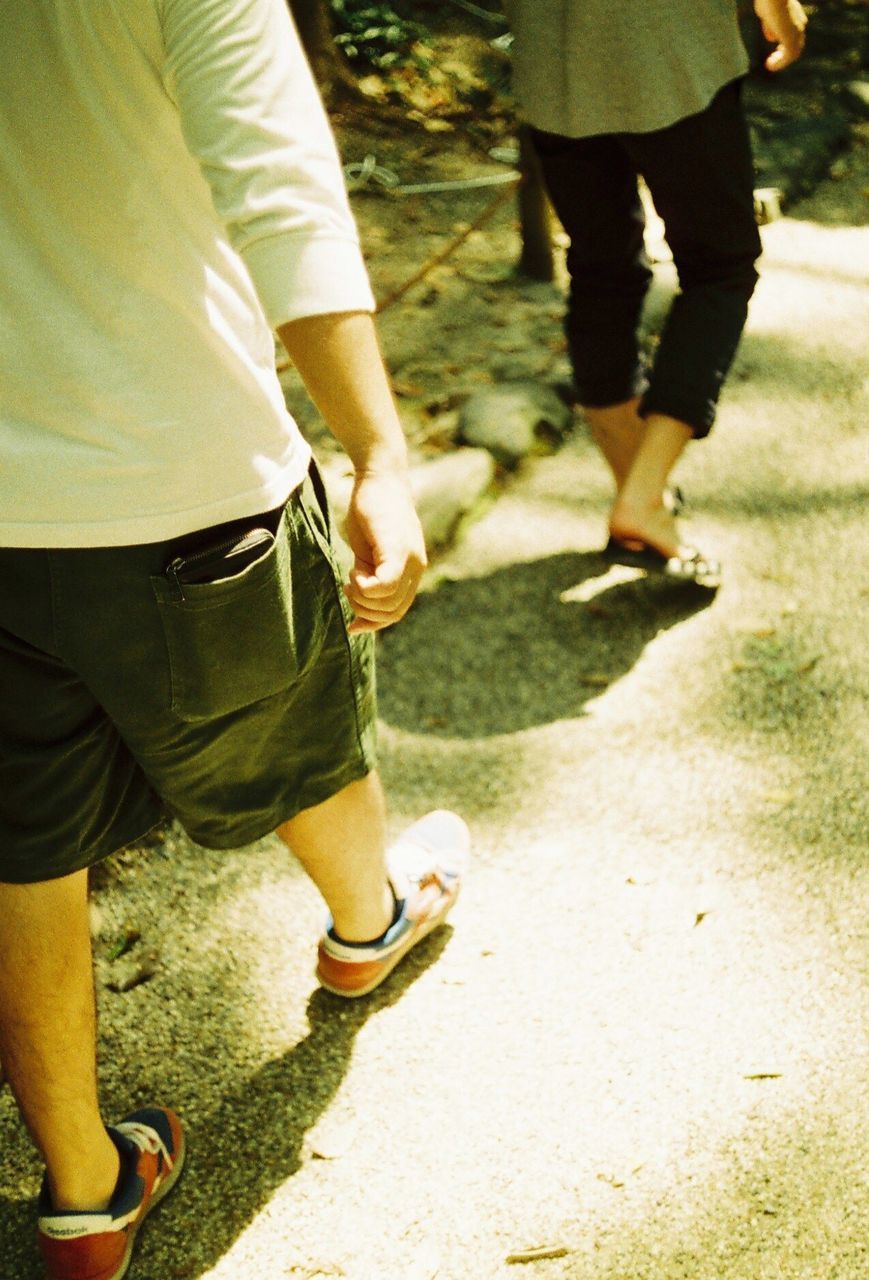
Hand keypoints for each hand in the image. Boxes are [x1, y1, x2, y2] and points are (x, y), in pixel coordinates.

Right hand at [342, 470, 426, 633]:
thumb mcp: (371, 552)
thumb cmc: (371, 513)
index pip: (397, 611)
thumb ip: (372, 575)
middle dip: (365, 611)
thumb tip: (361, 602)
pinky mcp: (396, 548)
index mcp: (412, 571)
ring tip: (350, 578)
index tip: (353, 625)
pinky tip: (354, 573)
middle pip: (393, 612)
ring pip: (388, 601)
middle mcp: (416, 567)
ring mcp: (409, 558)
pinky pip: (386, 584)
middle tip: (348, 590)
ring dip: (362, 598)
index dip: (374, 624)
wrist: (380, 477)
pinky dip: (366, 586)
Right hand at [754, 0, 806, 71]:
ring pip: (794, 52)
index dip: (784, 43)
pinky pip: (788, 56)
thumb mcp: (768, 13)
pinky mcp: (791, 38)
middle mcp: (799, 24)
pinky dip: (780, 63)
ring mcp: (797, 32)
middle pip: (797, 44)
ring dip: (782, 61)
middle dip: (785, 54)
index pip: (794, 33)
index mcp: (795, 15)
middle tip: (772, 60)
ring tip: (770, 65)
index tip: (775, 49)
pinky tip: (770, 66)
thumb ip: (770, 25)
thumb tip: (772, 39)